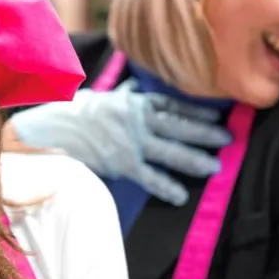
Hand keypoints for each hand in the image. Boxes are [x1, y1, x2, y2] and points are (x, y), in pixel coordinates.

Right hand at [7, 81, 231, 205]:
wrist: (51, 129)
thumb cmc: (74, 113)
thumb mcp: (102, 97)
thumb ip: (123, 93)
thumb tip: (134, 84)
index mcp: (134, 102)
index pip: (172, 105)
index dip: (196, 110)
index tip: (217, 114)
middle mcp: (137, 120)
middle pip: (178, 126)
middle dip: (204, 133)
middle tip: (228, 138)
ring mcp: (131, 142)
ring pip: (170, 150)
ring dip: (193, 158)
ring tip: (213, 166)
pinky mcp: (121, 162)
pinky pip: (149, 176)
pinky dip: (165, 185)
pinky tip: (180, 195)